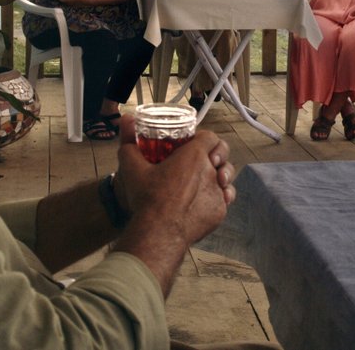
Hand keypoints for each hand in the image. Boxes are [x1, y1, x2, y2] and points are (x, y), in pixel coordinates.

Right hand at [114, 119, 235, 241]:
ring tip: (208, 181)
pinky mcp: (219, 212)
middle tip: (206, 161)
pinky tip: (204, 202)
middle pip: (223, 156)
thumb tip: (127, 120)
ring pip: (227, 179)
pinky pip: (222, 201)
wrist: (158, 233)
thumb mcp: (132, 168)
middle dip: (217, 155)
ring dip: (220, 177)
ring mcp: (217, 193)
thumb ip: (129, 142)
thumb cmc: (148, 200)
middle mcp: (211, 172)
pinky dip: (215, 200)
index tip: (194, 144)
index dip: (203, 138)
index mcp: (194, 156)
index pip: (210, 137)